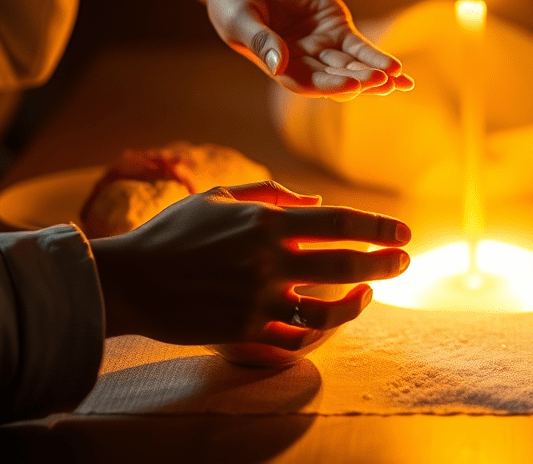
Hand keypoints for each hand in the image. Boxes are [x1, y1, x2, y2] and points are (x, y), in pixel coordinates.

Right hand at [91, 181, 410, 349]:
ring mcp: (258, 300)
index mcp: (266, 223)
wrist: (126, 280)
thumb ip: (271, 195)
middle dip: (384, 262)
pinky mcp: (244, 332)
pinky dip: (317, 332)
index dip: (378, 228)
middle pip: (346, 264)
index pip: (340, 224)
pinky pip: (294, 337)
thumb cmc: (173, 233)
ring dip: (358, 302)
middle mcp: (268, 261)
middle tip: (406, 260)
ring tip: (371, 293)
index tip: (402, 231)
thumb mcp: (220, 197)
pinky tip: (330, 320)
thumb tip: (316, 201)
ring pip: (328, 308)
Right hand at [204, 0, 413, 99]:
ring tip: (396, 78)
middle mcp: (305, 63)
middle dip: (360, 79)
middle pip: (337, 77)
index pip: (309, 83)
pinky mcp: (336, 28)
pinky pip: (360, 46)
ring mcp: (322, 47)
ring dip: (375, 72)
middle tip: (383, 81)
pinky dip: (377, 56)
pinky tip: (396, 68)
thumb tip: (278, 64)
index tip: (352, 85)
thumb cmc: (231, 3)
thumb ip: (260, 40)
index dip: (331, 85)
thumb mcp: (239, 19)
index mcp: (281, 68)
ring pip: (353, 65)